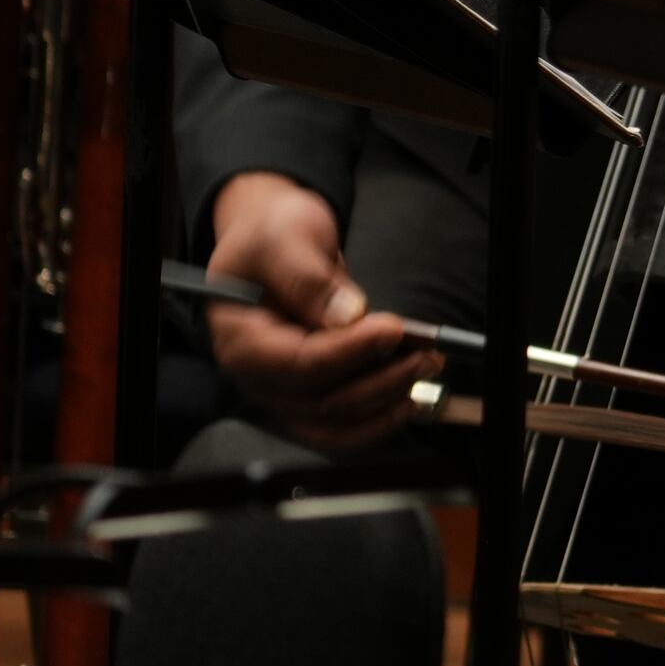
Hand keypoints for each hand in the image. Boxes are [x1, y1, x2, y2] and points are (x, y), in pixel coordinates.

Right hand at [200, 171, 439, 450]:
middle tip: (425, 352)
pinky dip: (375, 421)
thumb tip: (348, 316)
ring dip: (385, 402)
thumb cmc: (270, 236)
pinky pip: (338, 429)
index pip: (298, 362)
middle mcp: (256, 376)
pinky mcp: (306, 397)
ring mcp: (280, 392)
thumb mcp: (284, 239)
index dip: (350, 351)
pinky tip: (408, 401)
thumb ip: (309, 278)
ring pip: (334, 422)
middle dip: (379, 379)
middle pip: (320, 400)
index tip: (395, 329)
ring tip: (425, 368)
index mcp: (239, 339)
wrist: (271, 243)